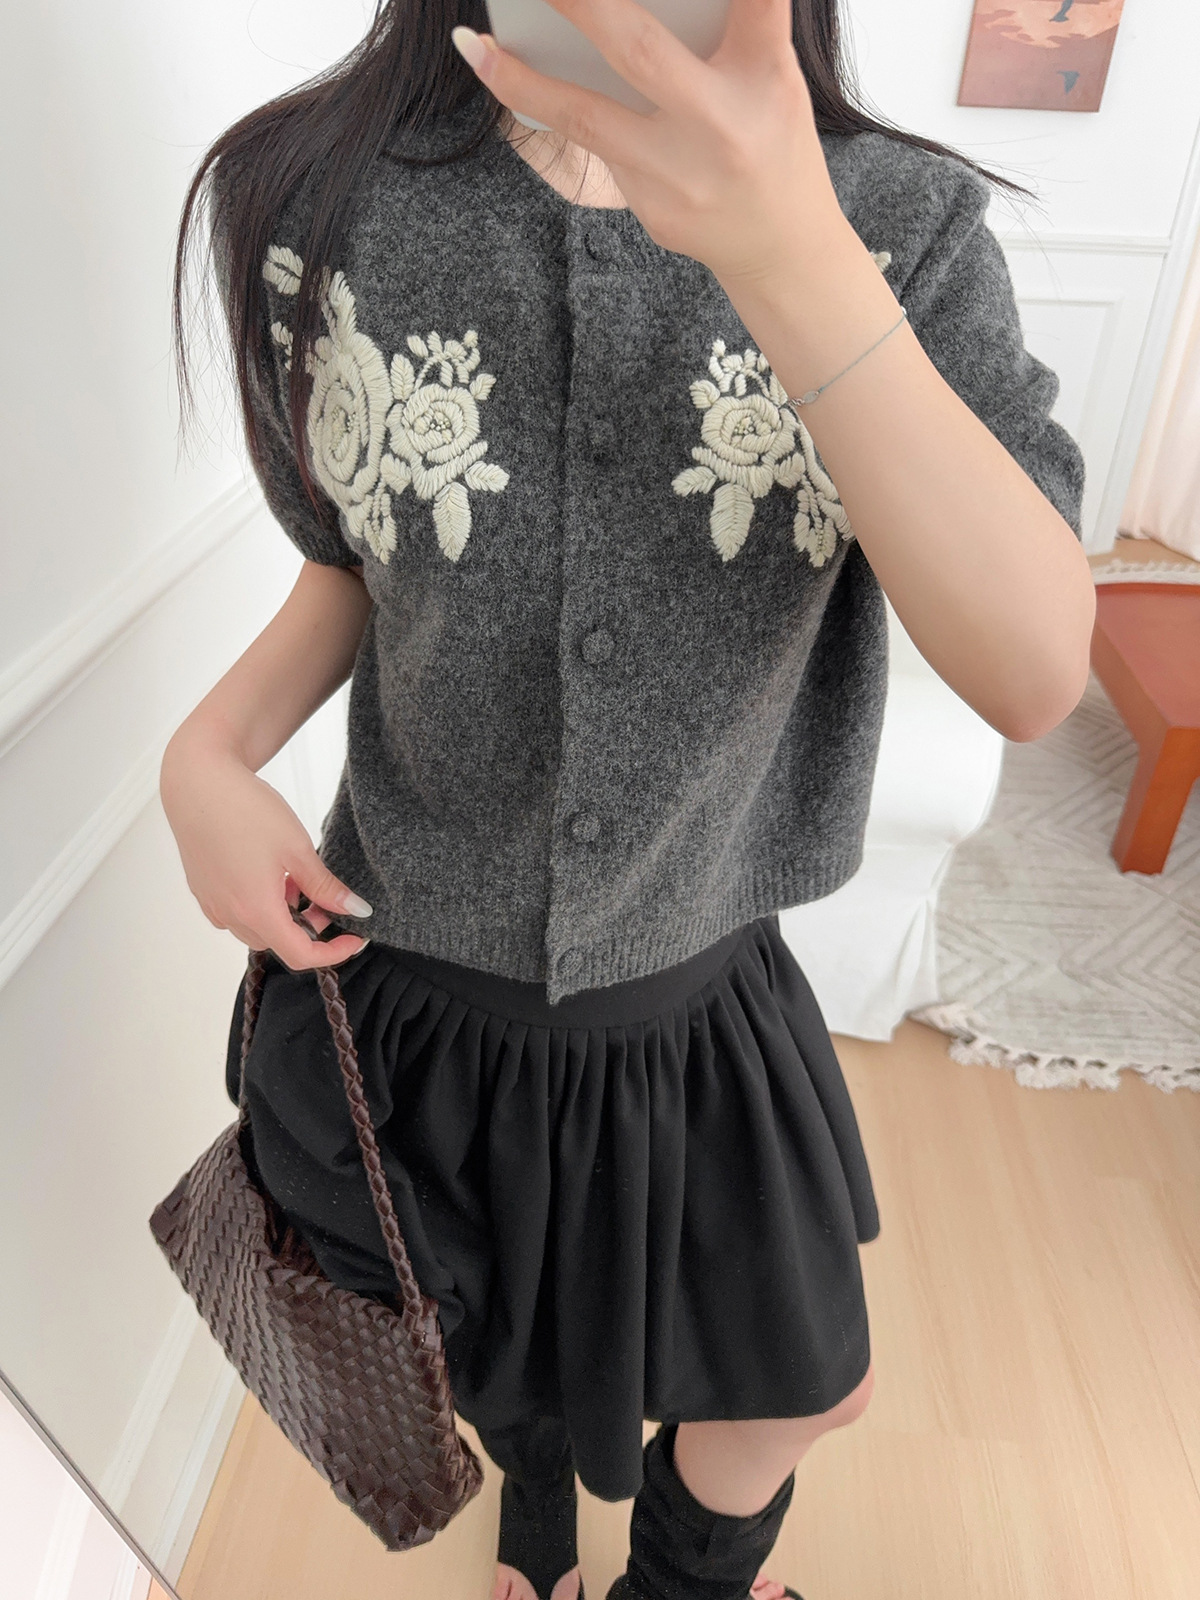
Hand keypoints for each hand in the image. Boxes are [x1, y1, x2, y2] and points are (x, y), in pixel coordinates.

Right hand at [160, 731, 371, 970]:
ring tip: (294, 878)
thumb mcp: (298, 848)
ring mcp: (212, 904)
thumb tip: (357, 911)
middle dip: (308, 929)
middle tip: (324, 897)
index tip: (354, 938)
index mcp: (256, 909)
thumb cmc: (247, 810)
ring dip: (282, 916)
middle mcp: (229, 915)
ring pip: (256, 929)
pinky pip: (236, 913)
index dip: (333, 953)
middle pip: (278, 942)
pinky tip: (268, 873)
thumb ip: (326, 887)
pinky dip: (259, 905)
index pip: (300, 955)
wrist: (198, 782)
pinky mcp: (203, 891)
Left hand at [452, 0, 847, 286]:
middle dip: (578, 4)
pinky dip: (552, 115)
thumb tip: (642, 9)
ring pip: (585, 118)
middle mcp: (723, 124)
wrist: (779, 247)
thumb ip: (735, 28)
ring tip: (473, 45)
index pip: (754, 7)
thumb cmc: (769, 140)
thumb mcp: (774, 75)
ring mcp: (681, 174)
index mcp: (766, 76)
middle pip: (637, 51)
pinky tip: (514, 84)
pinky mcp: (653, 209)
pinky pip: (592, 150)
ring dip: (519, 81)